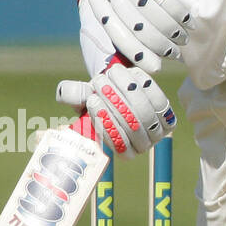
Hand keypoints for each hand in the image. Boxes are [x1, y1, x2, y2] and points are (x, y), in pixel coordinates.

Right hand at [57, 62, 175, 157]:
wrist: (125, 91)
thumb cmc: (100, 99)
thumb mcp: (83, 100)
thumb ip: (73, 99)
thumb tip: (56, 104)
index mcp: (122, 152)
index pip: (118, 142)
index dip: (105, 121)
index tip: (92, 99)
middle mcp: (142, 147)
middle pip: (132, 126)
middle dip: (115, 101)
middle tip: (99, 80)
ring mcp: (158, 134)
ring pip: (145, 112)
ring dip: (127, 90)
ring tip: (113, 73)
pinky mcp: (169, 117)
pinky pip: (158, 101)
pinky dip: (145, 86)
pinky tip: (132, 73)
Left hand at [80, 0, 192, 74]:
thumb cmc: (129, 7)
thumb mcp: (122, 27)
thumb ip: (131, 46)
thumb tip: (151, 69)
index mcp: (100, 11)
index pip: (120, 36)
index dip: (139, 54)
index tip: (156, 68)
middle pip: (138, 27)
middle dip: (160, 44)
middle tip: (176, 54)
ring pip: (153, 14)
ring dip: (172, 30)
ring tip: (184, 39)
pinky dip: (180, 13)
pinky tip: (189, 23)